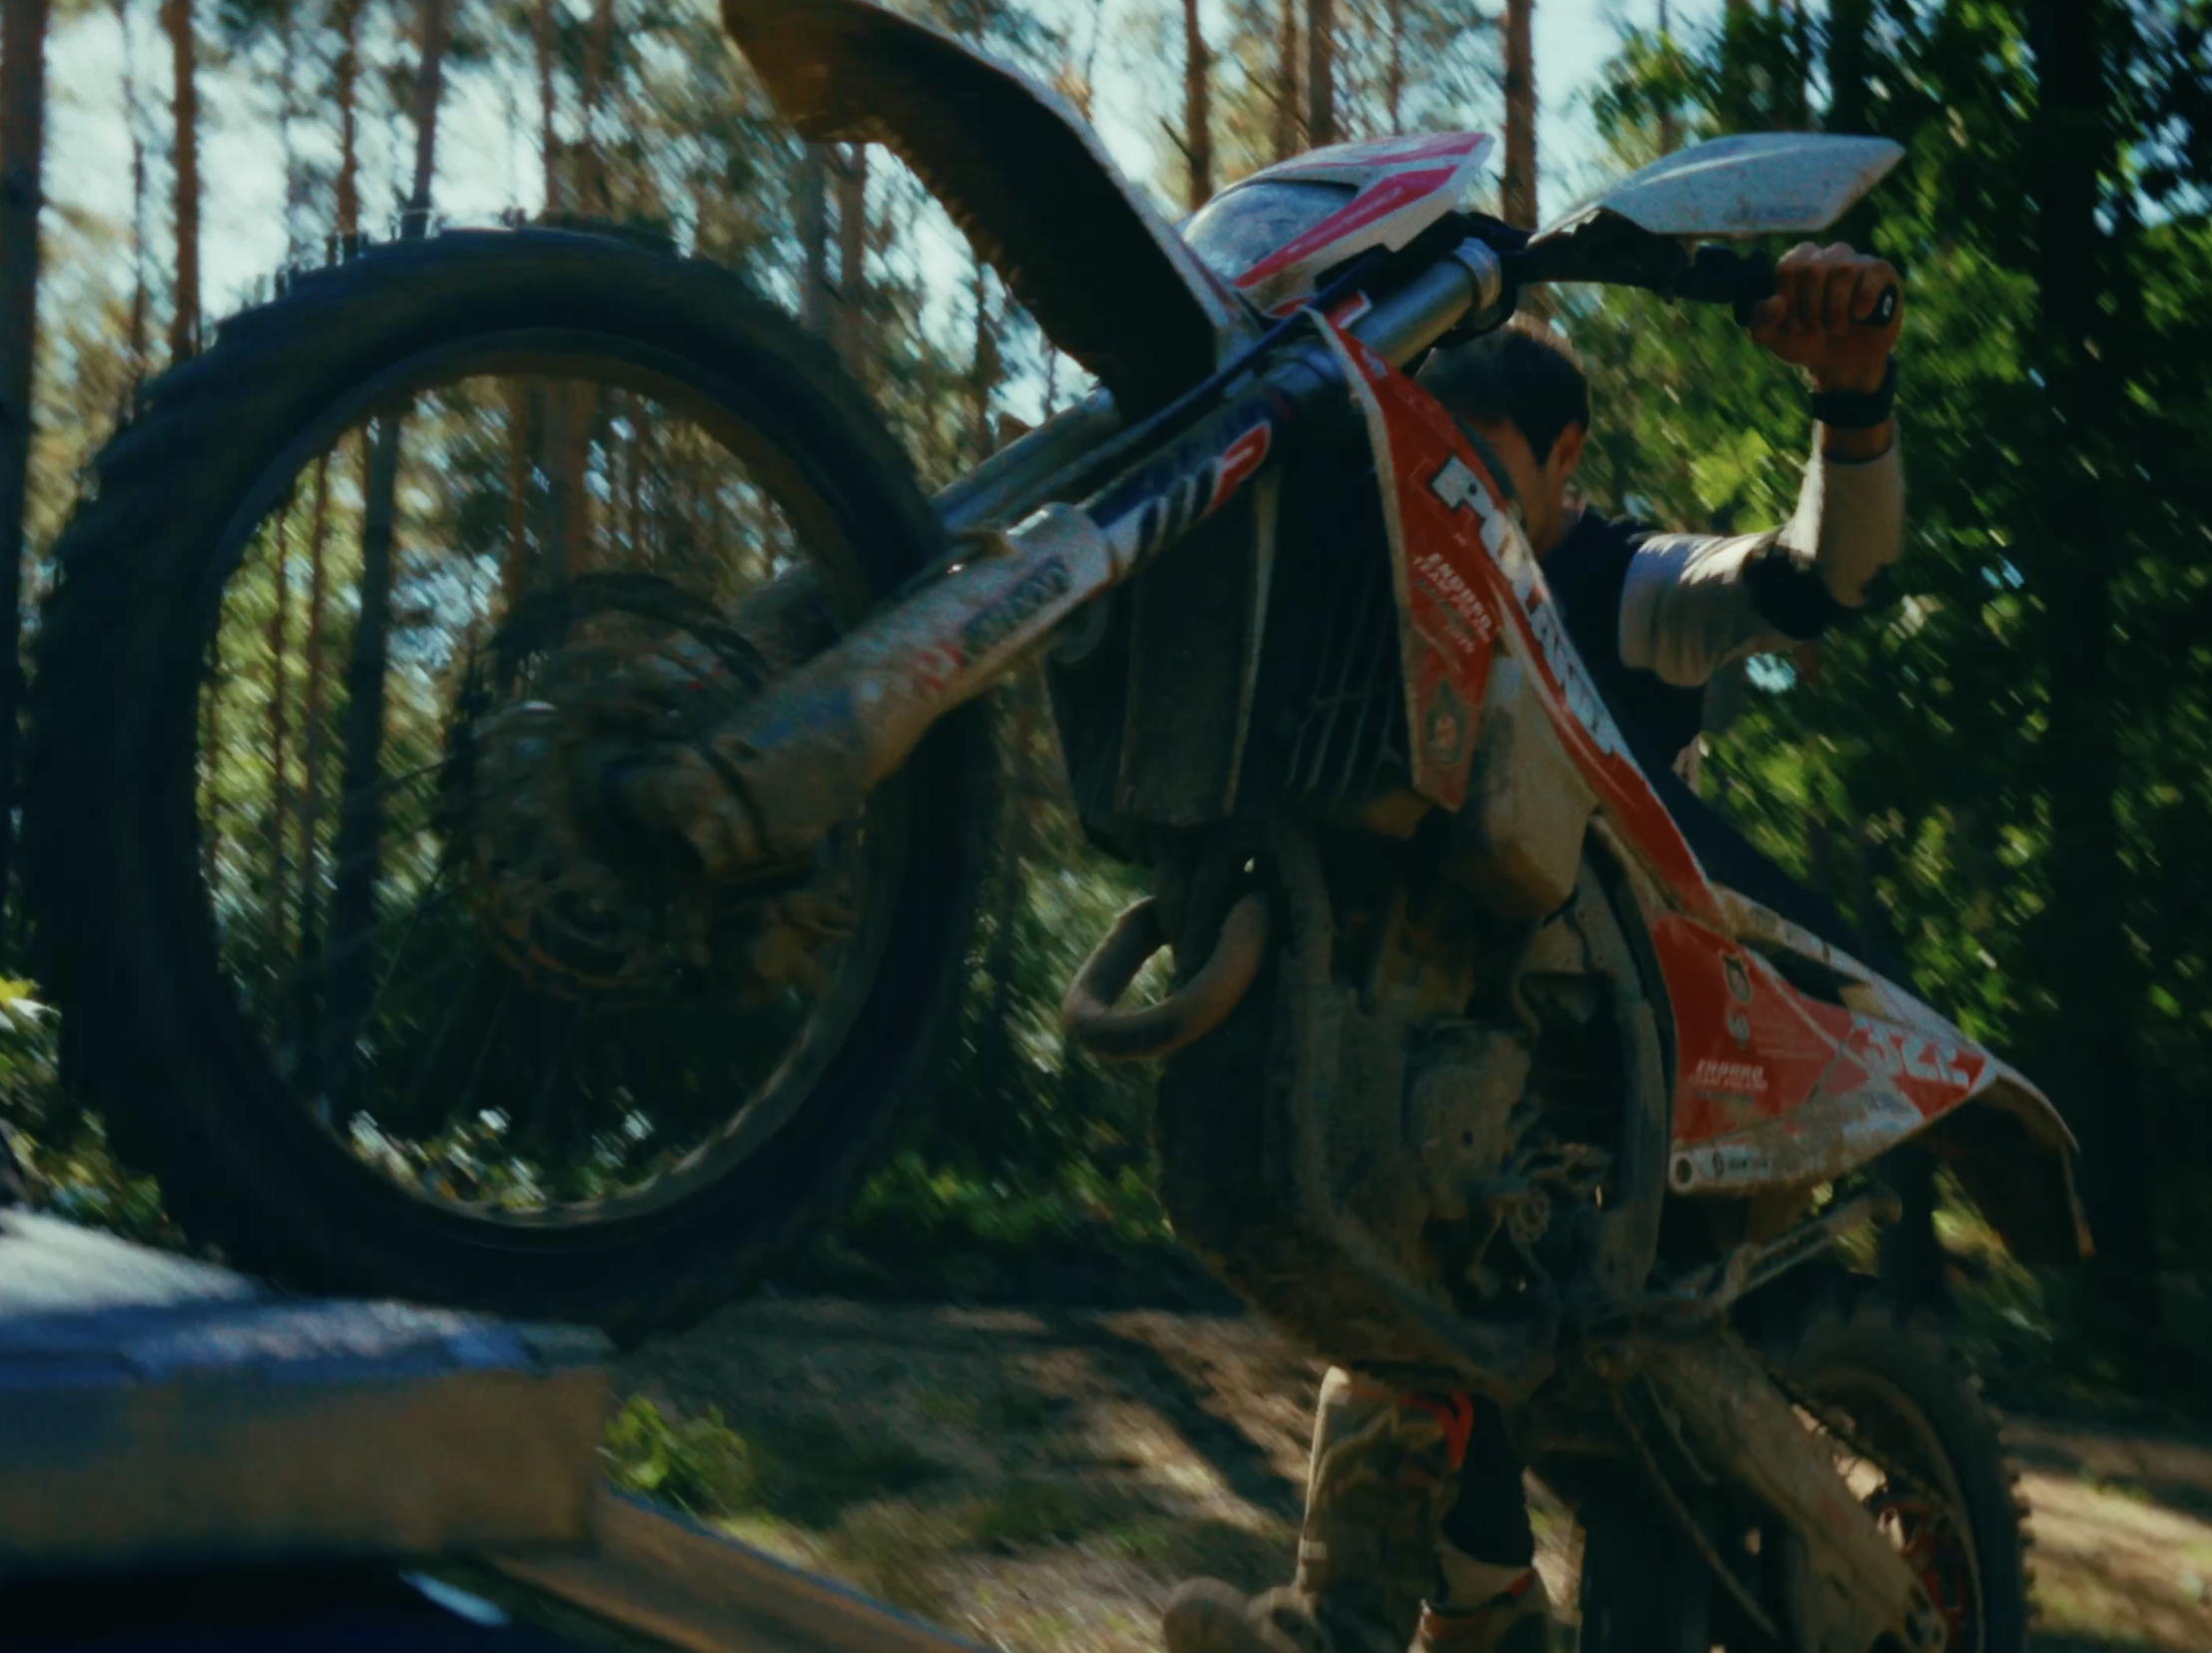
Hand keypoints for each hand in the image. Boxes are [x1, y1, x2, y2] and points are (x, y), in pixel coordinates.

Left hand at [1746, 242, 1901, 393]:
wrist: (1842, 364)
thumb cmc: (1806, 341)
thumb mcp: (1774, 337)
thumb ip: (1761, 321)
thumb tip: (1776, 304)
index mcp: (1799, 263)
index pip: (1787, 267)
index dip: (1789, 301)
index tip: (1794, 326)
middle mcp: (1827, 255)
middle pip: (1812, 269)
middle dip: (1810, 308)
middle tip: (1816, 329)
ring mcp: (1856, 261)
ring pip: (1842, 271)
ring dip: (1835, 309)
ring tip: (1837, 329)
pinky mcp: (1882, 273)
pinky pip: (1871, 277)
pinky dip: (1861, 303)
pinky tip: (1859, 317)